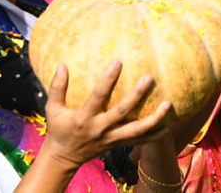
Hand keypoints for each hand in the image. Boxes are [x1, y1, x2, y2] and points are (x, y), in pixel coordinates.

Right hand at [42, 62, 171, 168]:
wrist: (64, 157)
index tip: (118, 62)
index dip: (108, 80)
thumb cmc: (59, 128)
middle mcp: (100, 129)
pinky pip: (140, 142)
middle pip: (123, 112)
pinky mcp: (118, 145)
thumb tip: (62, 65)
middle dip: (137, 95)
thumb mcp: (52, 109)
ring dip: (154, 119)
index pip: (98, 96)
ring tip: (168, 104)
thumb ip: (57, 87)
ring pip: (137, 130)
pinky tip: (168, 127)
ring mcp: (112, 139)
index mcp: (85, 118)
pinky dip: (155, 136)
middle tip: (149, 77)